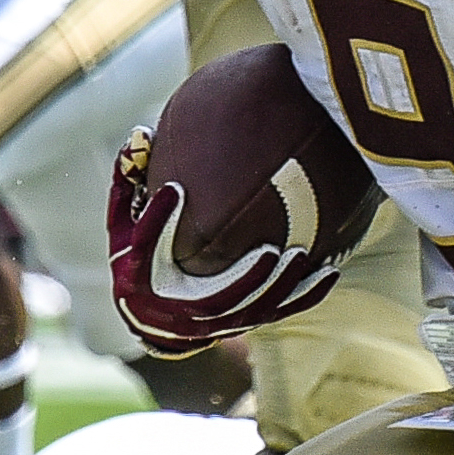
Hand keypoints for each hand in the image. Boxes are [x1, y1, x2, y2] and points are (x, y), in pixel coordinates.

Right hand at [106, 126, 350, 357]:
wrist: (150, 315)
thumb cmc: (137, 256)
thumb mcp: (122, 221)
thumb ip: (127, 179)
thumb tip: (140, 132)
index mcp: (140, 278)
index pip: (146, 250)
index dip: (157, 221)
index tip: (174, 188)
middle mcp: (177, 308)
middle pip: (215, 301)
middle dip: (244, 278)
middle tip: (269, 251)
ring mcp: (212, 321)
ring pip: (252, 310)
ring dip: (278, 286)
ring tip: (300, 256)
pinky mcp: (241, 321)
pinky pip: (279, 310)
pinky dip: (305, 294)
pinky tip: (331, 269)